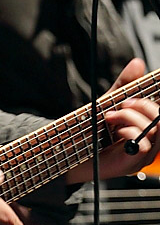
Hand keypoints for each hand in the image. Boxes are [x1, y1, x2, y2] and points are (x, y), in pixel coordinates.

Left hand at [66, 58, 159, 182]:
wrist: (73, 150)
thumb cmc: (95, 128)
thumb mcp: (111, 100)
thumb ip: (125, 84)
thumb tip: (138, 62)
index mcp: (148, 124)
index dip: (156, 98)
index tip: (150, 85)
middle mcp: (151, 139)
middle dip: (143, 105)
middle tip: (123, 103)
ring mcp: (144, 152)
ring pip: (154, 129)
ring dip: (130, 116)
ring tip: (111, 115)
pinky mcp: (134, 161)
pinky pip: (143, 145)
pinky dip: (129, 131)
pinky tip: (117, 130)